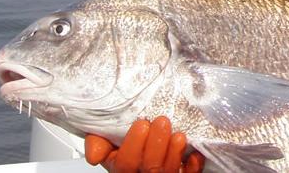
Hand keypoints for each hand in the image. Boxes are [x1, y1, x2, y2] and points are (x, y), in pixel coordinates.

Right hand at [84, 117, 204, 172]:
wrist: (146, 146)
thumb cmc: (126, 142)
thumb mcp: (108, 142)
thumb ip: (99, 142)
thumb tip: (93, 156)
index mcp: (121, 169)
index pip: (125, 164)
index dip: (133, 145)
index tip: (141, 124)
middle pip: (149, 169)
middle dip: (156, 145)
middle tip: (162, 121)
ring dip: (174, 153)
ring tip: (178, 135)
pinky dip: (193, 166)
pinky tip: (194, 154)